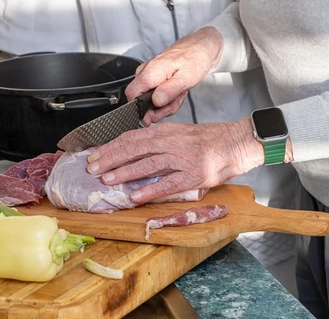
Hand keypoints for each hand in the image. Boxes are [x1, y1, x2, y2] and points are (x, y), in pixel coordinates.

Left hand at [85, 118, 263, 203]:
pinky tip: (136, 196)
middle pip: (134, 149)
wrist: (236, 142)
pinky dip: (150, 190)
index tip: (95, 155)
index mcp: (165, 131)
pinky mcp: (193, 176)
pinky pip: (168, 184)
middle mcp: (171, 143)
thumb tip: (133, 147)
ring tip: (108, 180)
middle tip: (92, 168)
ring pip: (148, 165)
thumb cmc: (208, 139)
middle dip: (110, 159)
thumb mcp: (180, 132)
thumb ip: (159, 139)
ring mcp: (182, 159)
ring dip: (125, 173)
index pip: (131, 137)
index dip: (111, 146)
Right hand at [126, 26, 223, 123]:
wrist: (202, 47)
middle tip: (175, 103)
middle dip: (159, 109)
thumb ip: (169, 90)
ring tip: (179, 94)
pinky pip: (155, 94)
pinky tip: (177, 91)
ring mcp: (149, 74)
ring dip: (166, 103)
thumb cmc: (195, 58)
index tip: (156, 116)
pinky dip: (167, 97)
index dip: (141, 110)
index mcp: (150, 72)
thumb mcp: (186, 78)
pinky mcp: (154, 77)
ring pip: (150, 100)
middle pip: (141, 101)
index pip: (131, 96)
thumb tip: (156, 101)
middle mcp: (145, 72)